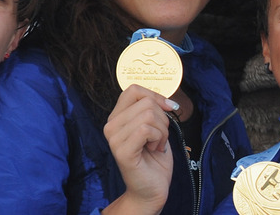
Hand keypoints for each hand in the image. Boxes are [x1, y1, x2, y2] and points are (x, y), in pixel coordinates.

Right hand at [102, 85, 177, 214]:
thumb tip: (166, 99)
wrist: (151, 190)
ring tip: (156, 145)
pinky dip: (159, 138)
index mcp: (117, 117)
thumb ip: (153, 110)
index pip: (133, 90)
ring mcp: (114, 138)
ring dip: (162, 131)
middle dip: (162, 119)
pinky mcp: (122, 151)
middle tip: (160, 137)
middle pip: (146, 102)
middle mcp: (110, 125)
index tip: (169, 109)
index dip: (155, 95)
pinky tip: (154, 150)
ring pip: (148, 115)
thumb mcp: (155, 128)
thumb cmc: (154, 159)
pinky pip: (146, 129)